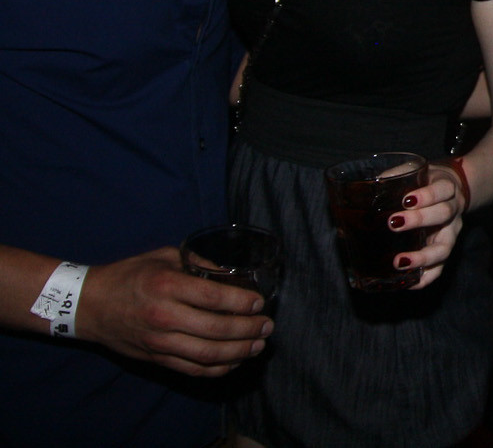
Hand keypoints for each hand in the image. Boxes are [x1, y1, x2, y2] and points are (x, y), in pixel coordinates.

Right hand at [76, 247, 270, 376]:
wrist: (90, 305)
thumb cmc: (130, 275)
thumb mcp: (165, 256)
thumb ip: (199, 264)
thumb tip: (232, 276)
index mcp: (167, 285)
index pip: (214, 298)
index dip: (242, 303)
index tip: (260, 303)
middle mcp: (164, 316)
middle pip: (217, 329)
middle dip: (249, 329)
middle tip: (267, 326)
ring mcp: (159, 341)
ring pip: (208, 354)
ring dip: (240, 351)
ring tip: (258, 344)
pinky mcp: (156, 358)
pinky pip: (193, 370)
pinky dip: (218, 368)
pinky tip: (235, 360)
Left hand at [392, 165, 466, 289]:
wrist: (450, 189)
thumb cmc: (424, 183)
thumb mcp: (413, 172)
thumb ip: (393, 177)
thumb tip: (362, 189)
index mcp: (446, 188)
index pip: (443, 190)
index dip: (427, 196)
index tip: (406, 200)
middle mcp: (453, 211)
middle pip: (444, 214)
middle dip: (420, 220)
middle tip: (394, 223)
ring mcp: (451, 233)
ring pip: (445, 247)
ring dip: (423, 256)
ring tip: (400, 262)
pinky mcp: (444, 250)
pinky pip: (440, 269)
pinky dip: (426, 278)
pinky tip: (409, 283)